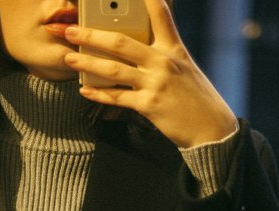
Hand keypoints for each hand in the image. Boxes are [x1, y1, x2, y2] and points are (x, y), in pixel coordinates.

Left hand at [62, 0, 236, 148]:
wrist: (210, 127)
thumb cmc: (195, 97)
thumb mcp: (184, 67)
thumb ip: (163, 53)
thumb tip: (139, 47)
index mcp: (172, 48)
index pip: (160, 14)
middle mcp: (162, 61)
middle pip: (121, 42)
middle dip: (92, 35)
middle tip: (71, 29)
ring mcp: (154, 83)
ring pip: (114, 69)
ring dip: (87, 62)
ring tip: (68, 57)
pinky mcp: (149, 105)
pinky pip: (118, 97)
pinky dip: (99, 94)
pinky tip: (84, 90)